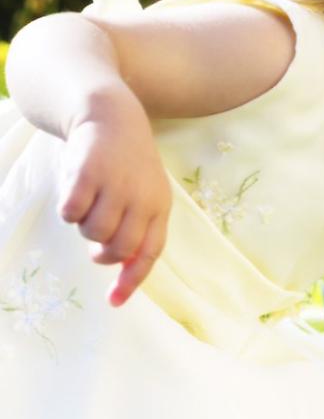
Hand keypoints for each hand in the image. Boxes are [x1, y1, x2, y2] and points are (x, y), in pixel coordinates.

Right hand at [59, 93, 169, 305]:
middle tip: (95, 241)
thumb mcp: (142, 195)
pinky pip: (71, 212)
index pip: (149, 252)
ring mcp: (116, 185)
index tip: (114, 302)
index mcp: (160, 206)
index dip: (132, 279)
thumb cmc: (126, 165)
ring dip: (84, 227)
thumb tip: (116, 267)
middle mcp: (143, 198)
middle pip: (118, 249)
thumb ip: (135, 228)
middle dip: (102, 253)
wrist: (112, 117)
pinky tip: (75, 191)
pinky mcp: (89, 173)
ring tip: (89, 204)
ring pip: (93, 232)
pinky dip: (68, 209)